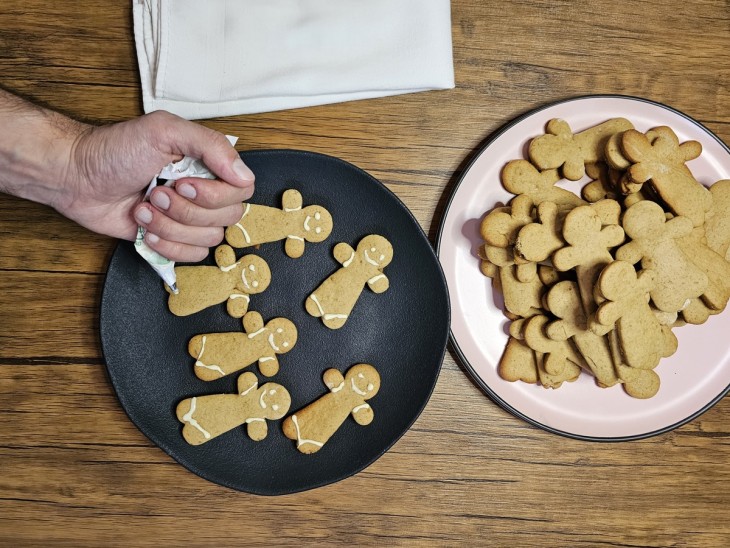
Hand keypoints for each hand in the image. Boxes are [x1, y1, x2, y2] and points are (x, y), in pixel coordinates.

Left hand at [62, 110, 254, 261]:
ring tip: (144, 208)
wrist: (76, 177)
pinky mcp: (172, 239)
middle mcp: (204, 192)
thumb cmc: (114, 149)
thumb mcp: (164, 130)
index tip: (183, 183)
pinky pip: (191, 256)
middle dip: (186, 210)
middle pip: (227, 218)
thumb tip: (244, 175)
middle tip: (156, 192)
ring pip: (208, 239)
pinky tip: (145, 229)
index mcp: (207, 164)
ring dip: (170, 226)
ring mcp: (188, 218)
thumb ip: (211, 145)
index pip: (242, 190)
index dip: (215, 194)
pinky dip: (167, 245)